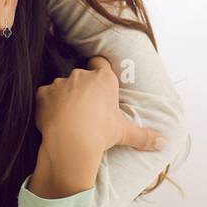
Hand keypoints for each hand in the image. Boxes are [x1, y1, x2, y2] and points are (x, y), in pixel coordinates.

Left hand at [35, 55, 164, 172]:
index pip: (100, 64)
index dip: (99, 72)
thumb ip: (144, 136)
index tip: (99, 85)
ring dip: (64, 97)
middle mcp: (82, 75)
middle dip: (82, 89)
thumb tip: (162, 143)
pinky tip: (52, 119)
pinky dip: (47, 105)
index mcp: (104, 80)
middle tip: (85, 110)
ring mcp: (61, 82)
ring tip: (68, 118)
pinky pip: (45, 96)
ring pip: (62, 86)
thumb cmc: (100, 133)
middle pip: (81, 76)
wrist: (71, 142)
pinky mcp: (44, 93)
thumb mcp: (125, 133)